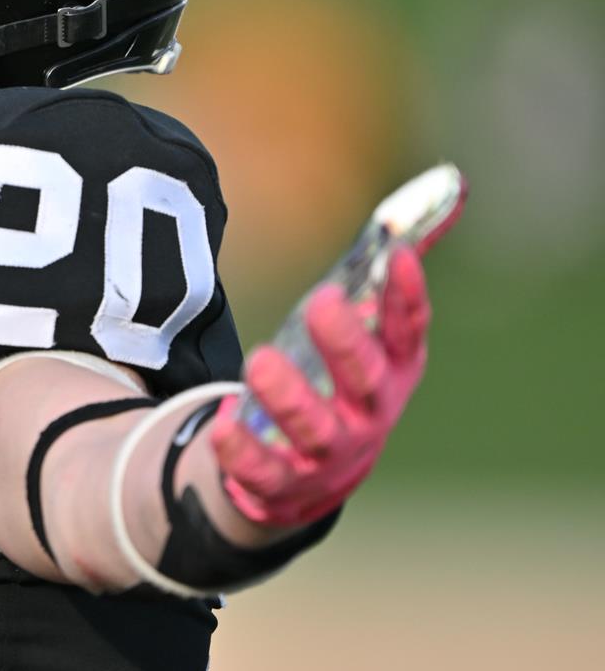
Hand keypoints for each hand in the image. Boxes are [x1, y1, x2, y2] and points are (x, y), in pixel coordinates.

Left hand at [210, 247, 430, 526]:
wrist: (310, 478)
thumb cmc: (336, 386)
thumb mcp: (364, 335)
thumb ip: (386, 272)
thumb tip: (448, 188)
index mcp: (392, 373)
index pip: (408, 332)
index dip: (407, 296)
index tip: (397, 253)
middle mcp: (369, 416)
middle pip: (366, 382)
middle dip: (346, 344)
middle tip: (320, 303)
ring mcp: (328, 455)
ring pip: (316, 430)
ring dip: (290, 396)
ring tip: (261, 360)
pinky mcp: (282, 483)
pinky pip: (265, 471)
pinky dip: (244, 452)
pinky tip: (222, 424)